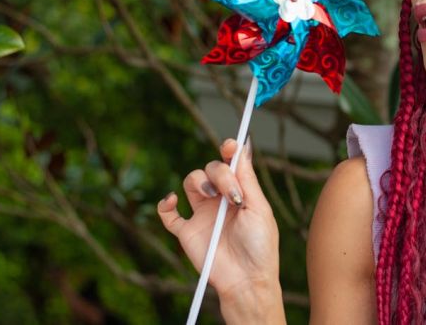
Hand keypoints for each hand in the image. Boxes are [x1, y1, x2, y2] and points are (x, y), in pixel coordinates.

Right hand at [158, 137, 280, 299]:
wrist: (246, 280)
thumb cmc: (259, 246)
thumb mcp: (258, 209)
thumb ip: (247, 179)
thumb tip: (242, 147)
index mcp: (240, 193)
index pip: (231, 164)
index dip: (229, 150)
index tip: (229, 145)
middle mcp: (220, 201)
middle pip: (210, 169)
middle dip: (219, 173)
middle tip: (231, 192)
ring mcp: (202, 215)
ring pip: (191, 183)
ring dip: (198, 181)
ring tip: (211, 196)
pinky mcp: (187, 232)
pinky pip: (168, 214)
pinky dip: (165, 204)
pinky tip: (173, 201)